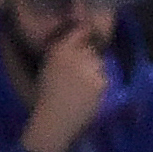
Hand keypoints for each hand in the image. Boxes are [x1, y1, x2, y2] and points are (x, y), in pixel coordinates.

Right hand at [21, 31, 111, 151]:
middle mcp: (75, 55)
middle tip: (80, 76)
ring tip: (83, 88)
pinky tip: (87, 96)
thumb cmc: (48, 96)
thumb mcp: (50, 66)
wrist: (54, 121)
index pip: (81, 30)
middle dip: (90, 59)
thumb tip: (84, 35)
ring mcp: (89, 68)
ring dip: (95, 72)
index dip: (86, 35)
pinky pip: (104, 78)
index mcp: (59, 49)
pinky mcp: (100, 82)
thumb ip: (65, 50)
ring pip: (100, 63)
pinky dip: (99, 86)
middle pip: (92, 49)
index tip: (88, 41)